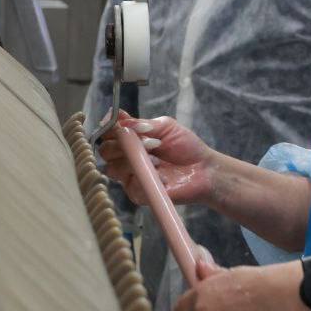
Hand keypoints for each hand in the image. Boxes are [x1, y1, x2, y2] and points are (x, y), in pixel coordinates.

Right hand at [98, 111, 218, 206]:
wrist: (204, 170)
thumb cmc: (186, 147)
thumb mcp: (166, 127)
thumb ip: (141, 122)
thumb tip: (118, 117)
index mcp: (131, 141)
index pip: (107, 134)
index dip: (108, 128)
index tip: (116, 122)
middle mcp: (126, 159)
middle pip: (105, 151)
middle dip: (121, 142)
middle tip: (147, 140)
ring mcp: (130, 177)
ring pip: (113, 168)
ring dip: (133, 158)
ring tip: (157, 154)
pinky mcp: (138, 194)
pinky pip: (130, 184)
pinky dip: (144, 175)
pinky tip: (161, 172)